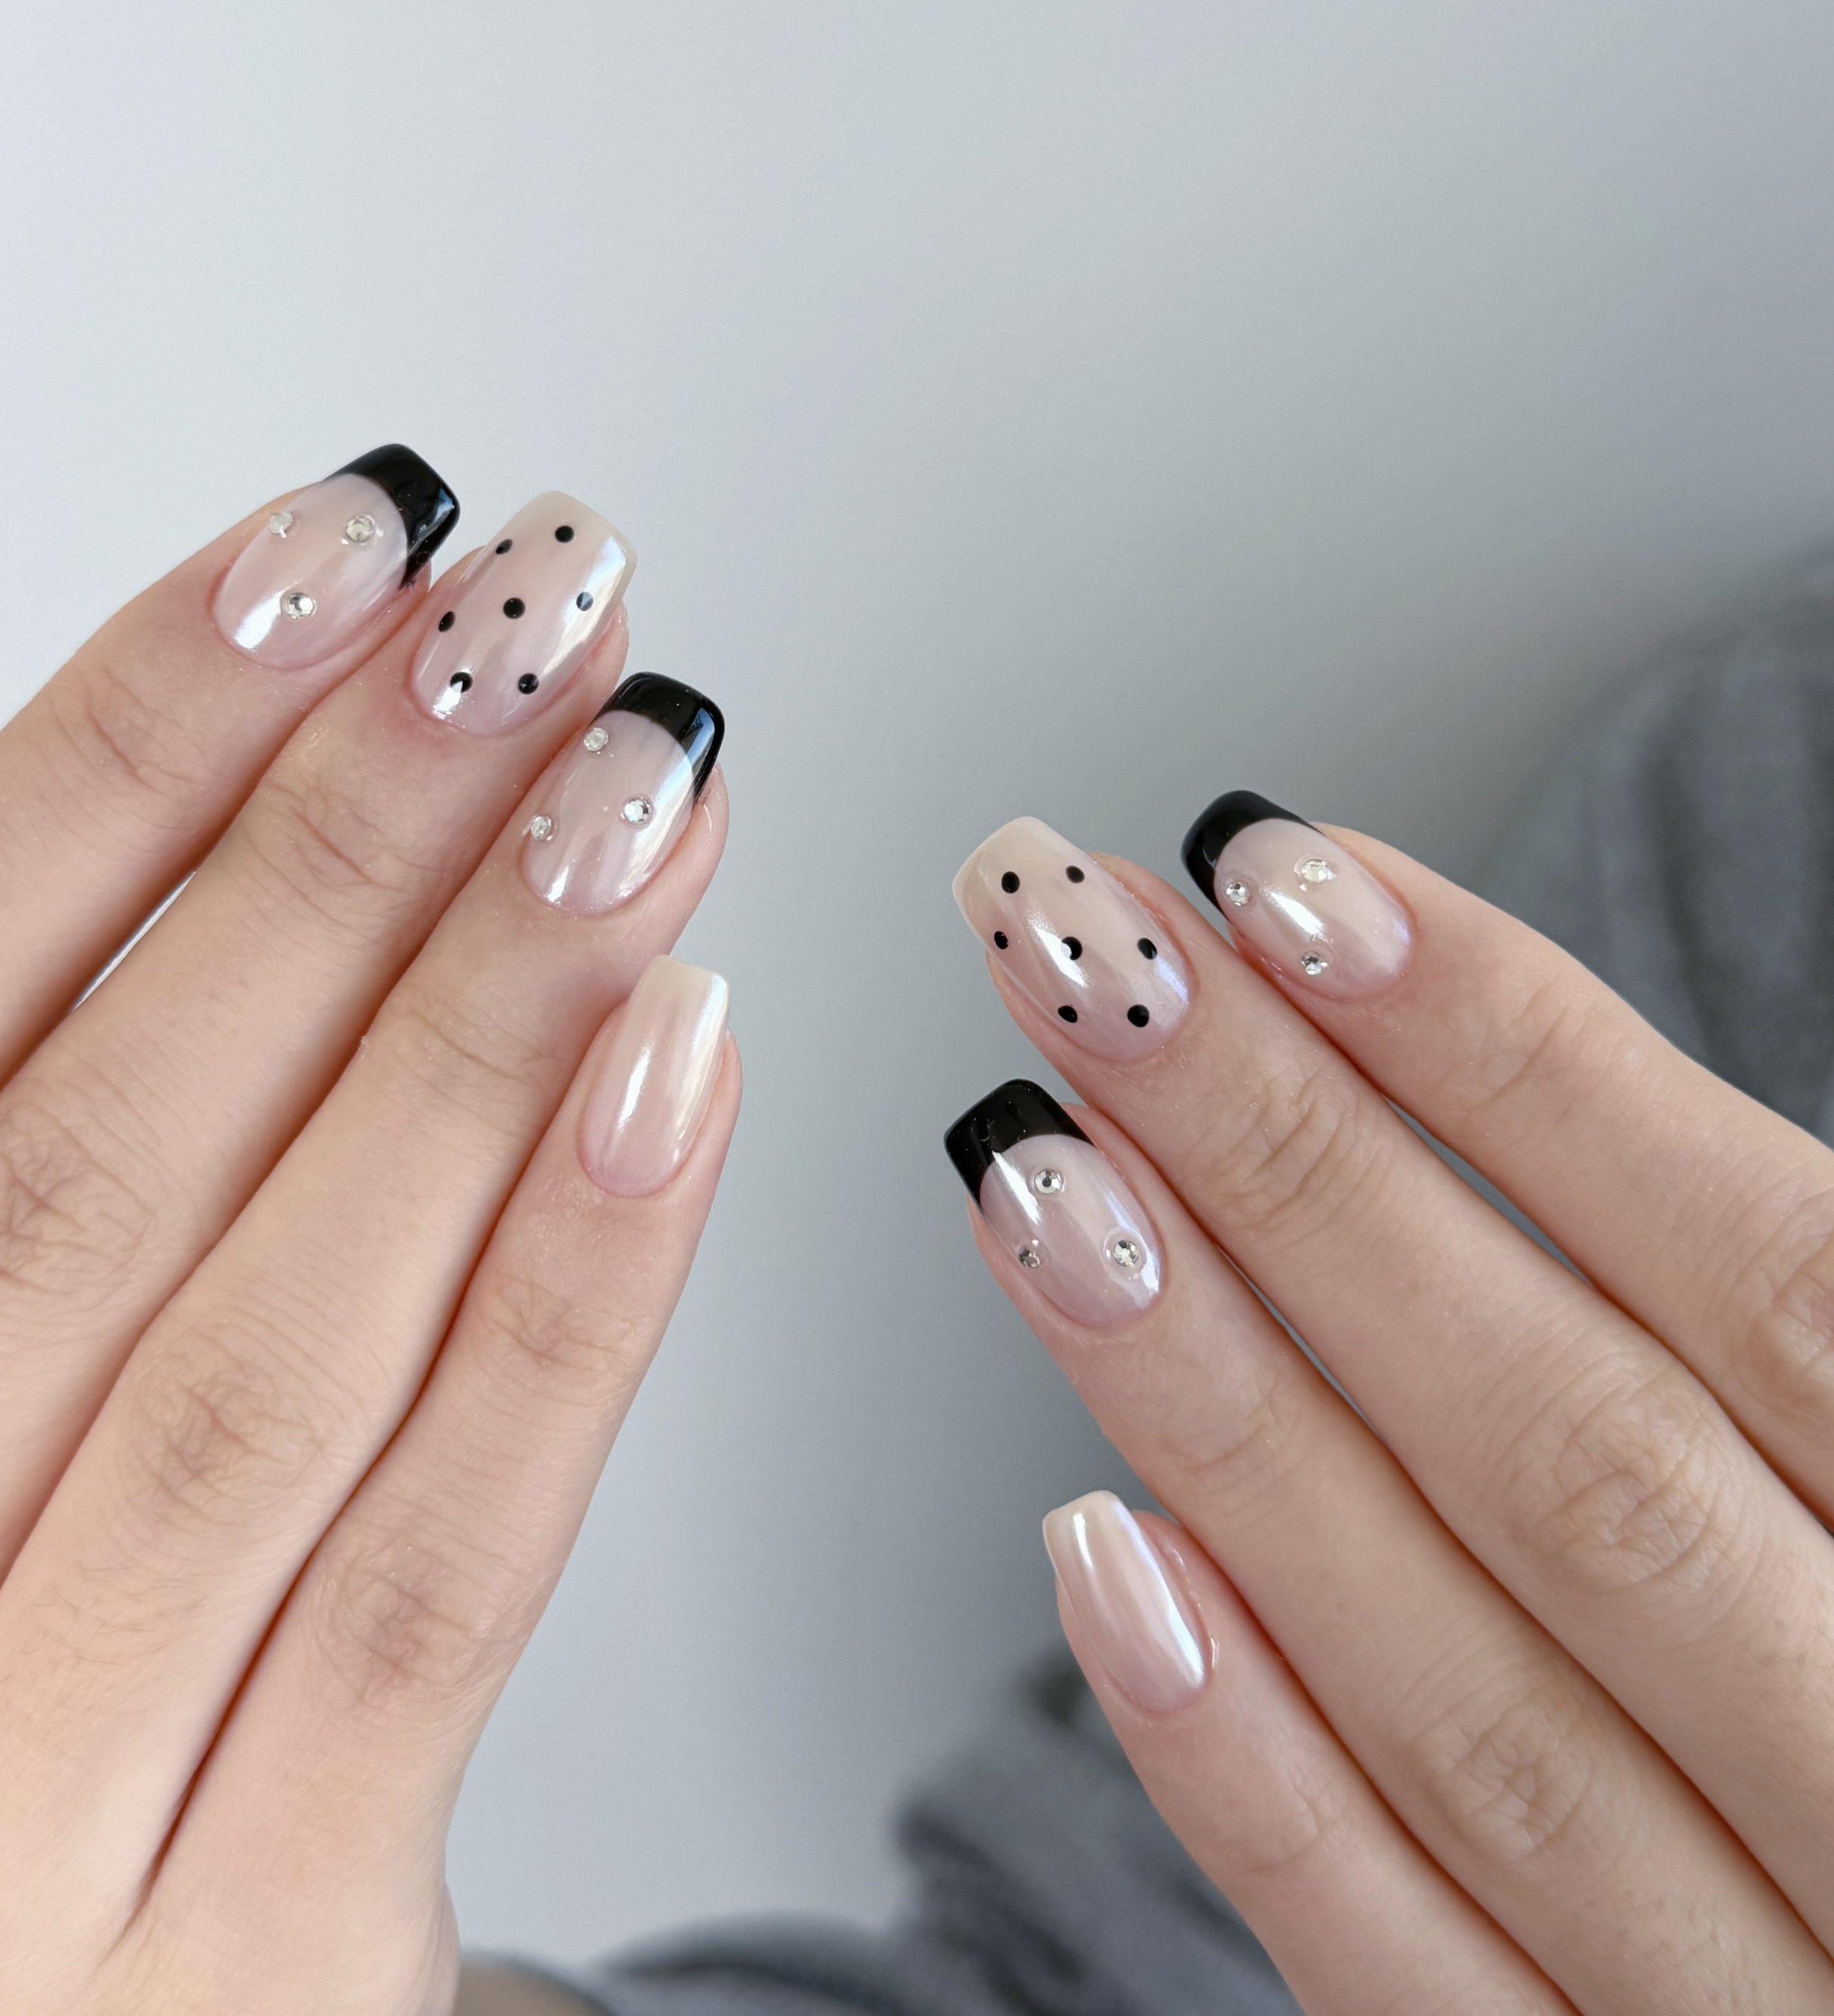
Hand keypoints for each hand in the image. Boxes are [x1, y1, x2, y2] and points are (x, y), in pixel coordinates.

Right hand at [0, 451, 735, 2015]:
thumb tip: (36, 782)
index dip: (121, 752)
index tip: (333, 556)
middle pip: (91, 1162)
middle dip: (332, 850)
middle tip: (533, 623)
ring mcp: (6, 1845)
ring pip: (263, 1346)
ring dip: (476, 1028)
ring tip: (641, 791)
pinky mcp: (254, 1972)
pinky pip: (426, 1580)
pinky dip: (565, 1302)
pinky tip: (679, 1070)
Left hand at [948, 799, 1833, 2012]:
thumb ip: (1803, 1315)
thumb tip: (1507, 1063)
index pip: (1766, 1276)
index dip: (1520, 1060)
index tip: (1281, 881)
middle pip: (1577, 1443)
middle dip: (1303, 1170)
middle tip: (1085, 957)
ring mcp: (1760, 2001)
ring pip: (1468, 1685)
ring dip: (1225, 1408)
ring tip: (1028, 1169)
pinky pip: (1415, 1976)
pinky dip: (1254, 1770)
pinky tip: (1098, 1549)